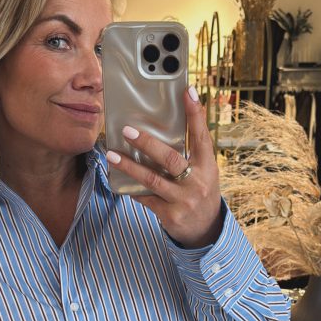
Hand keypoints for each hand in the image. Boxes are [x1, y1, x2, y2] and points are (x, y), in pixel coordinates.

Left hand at [106, 85, 222, 247]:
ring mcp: (184, 200)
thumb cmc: (200, 191)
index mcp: (208, 166)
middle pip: (170, 159)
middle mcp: (197, 182)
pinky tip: (120, 181)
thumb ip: (190, 153)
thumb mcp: (203, 171)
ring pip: (152, 180)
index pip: (202, 136)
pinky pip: (146, 198)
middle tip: (127, 130)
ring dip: (130, 166)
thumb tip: (165, 125)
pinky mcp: (171, 215)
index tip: (186, 91)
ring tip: (112, 156)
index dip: (195, 113)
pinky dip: (133, 189)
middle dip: (147, 143)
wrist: (206, 229)